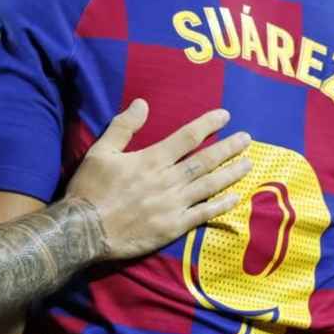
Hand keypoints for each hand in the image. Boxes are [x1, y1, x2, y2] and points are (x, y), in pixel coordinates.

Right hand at [66, 100, 251, 260]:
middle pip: (205, 160)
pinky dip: (221, 205)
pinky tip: (235, 198)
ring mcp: (173, 205)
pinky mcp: (173, 227)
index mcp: (152, 160)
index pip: (187, 137)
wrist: (85, 230)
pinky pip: (203, 214)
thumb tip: (142, 103)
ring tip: (249, 163)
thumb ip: (123, 127)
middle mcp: (168, 180)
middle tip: (248, 139)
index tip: (225, 116)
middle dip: (229, 148)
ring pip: (209, 185)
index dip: (209, 124)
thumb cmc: (90, 189)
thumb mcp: (100, 151)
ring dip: (231, 173)